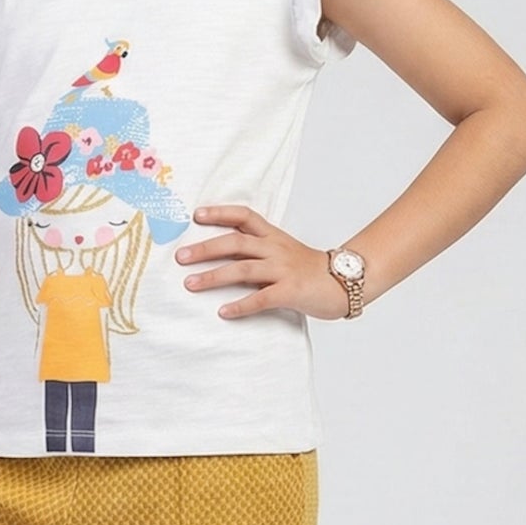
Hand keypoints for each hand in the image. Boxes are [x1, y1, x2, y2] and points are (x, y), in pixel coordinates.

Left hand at [173, 204, 353, 321]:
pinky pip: (261, 298)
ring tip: (190, 284)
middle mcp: (276, 249)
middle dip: (205, 248)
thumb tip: (221, 252)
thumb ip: (257, 249)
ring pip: (243, 269)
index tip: (196, 215)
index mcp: (273, 236)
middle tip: (180, 257)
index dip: (220, 213)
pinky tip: (223, 312)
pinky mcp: (291, 292)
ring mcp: (284, 270)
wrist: (345, 283)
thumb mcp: (283, 251)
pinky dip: (241, 305)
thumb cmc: (310, 270)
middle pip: (236, 242)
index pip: (244, 216)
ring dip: (213, 276)